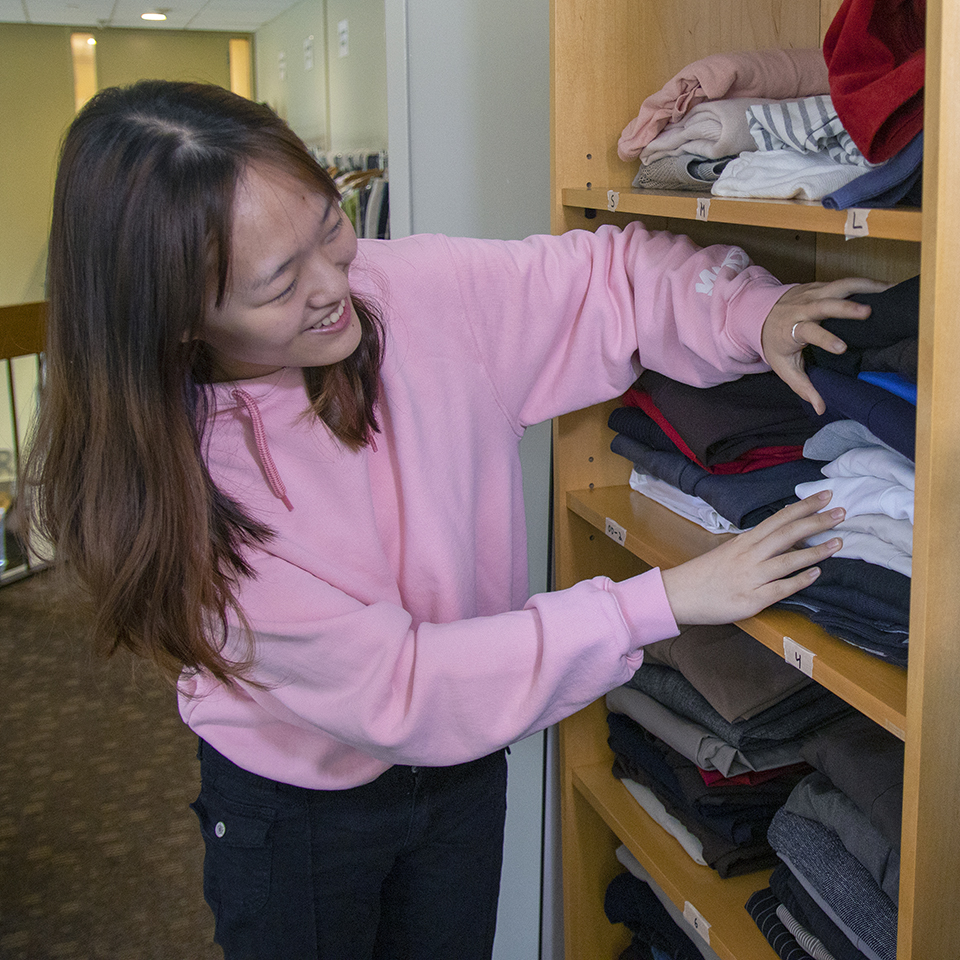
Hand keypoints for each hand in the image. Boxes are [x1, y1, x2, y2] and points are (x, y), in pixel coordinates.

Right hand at [660, 492, 843, 625]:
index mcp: (745, 541)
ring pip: (788, 560)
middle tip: (841, 511)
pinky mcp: (751, 599)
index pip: (779, 518)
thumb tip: (784, 530)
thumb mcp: (730, 550)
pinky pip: (780, 588)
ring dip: (815, 551)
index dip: (804, 506)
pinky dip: (800, 580)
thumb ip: (756, 542)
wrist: (680, 594)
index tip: (826, 496)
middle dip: (816, 521)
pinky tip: (817, 575)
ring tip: (838, 543)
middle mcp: (750, 555)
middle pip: (788, 533)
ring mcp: (751, 577)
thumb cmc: (706, 573)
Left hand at [761, 278, 890, 414]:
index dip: (825, 339)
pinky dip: (866, 283)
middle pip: (824, 304)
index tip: (842, 348)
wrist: (759, 313)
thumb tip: (820, 408)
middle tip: (867, 312)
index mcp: (793, 329)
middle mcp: (803, 308)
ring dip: (864, 287)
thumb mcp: (783, 367)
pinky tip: (886, 287)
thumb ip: (802, 387)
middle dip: (846, 308)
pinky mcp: (822, 286)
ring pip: (839, 286)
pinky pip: (846, 282)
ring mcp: (813, 293)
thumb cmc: (775, 342)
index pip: (809, 332)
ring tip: (889, 291)